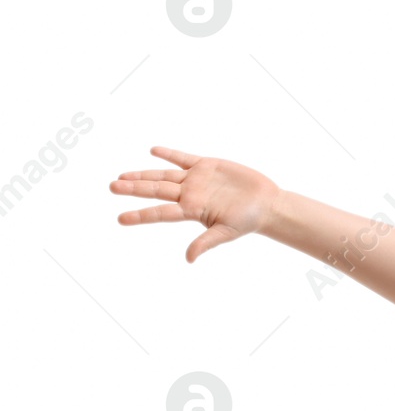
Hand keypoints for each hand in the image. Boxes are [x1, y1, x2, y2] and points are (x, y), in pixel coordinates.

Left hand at [109, 146, 280, 262]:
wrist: (267, 203)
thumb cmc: (249, 220)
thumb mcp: (226, 232)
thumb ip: (206, 242)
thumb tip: (189, 259)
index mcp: (192, 210)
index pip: (160, 213)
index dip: (140, 215)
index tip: (120, 219)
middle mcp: (190, 194)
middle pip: (155, 190)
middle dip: (133, 189)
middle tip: (112, 187)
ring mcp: (196, 179)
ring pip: (164, 174)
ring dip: (143, 174)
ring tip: (123, 176)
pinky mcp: (206, 165)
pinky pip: (183, 159)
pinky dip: (169, 155)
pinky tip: (153, 151)